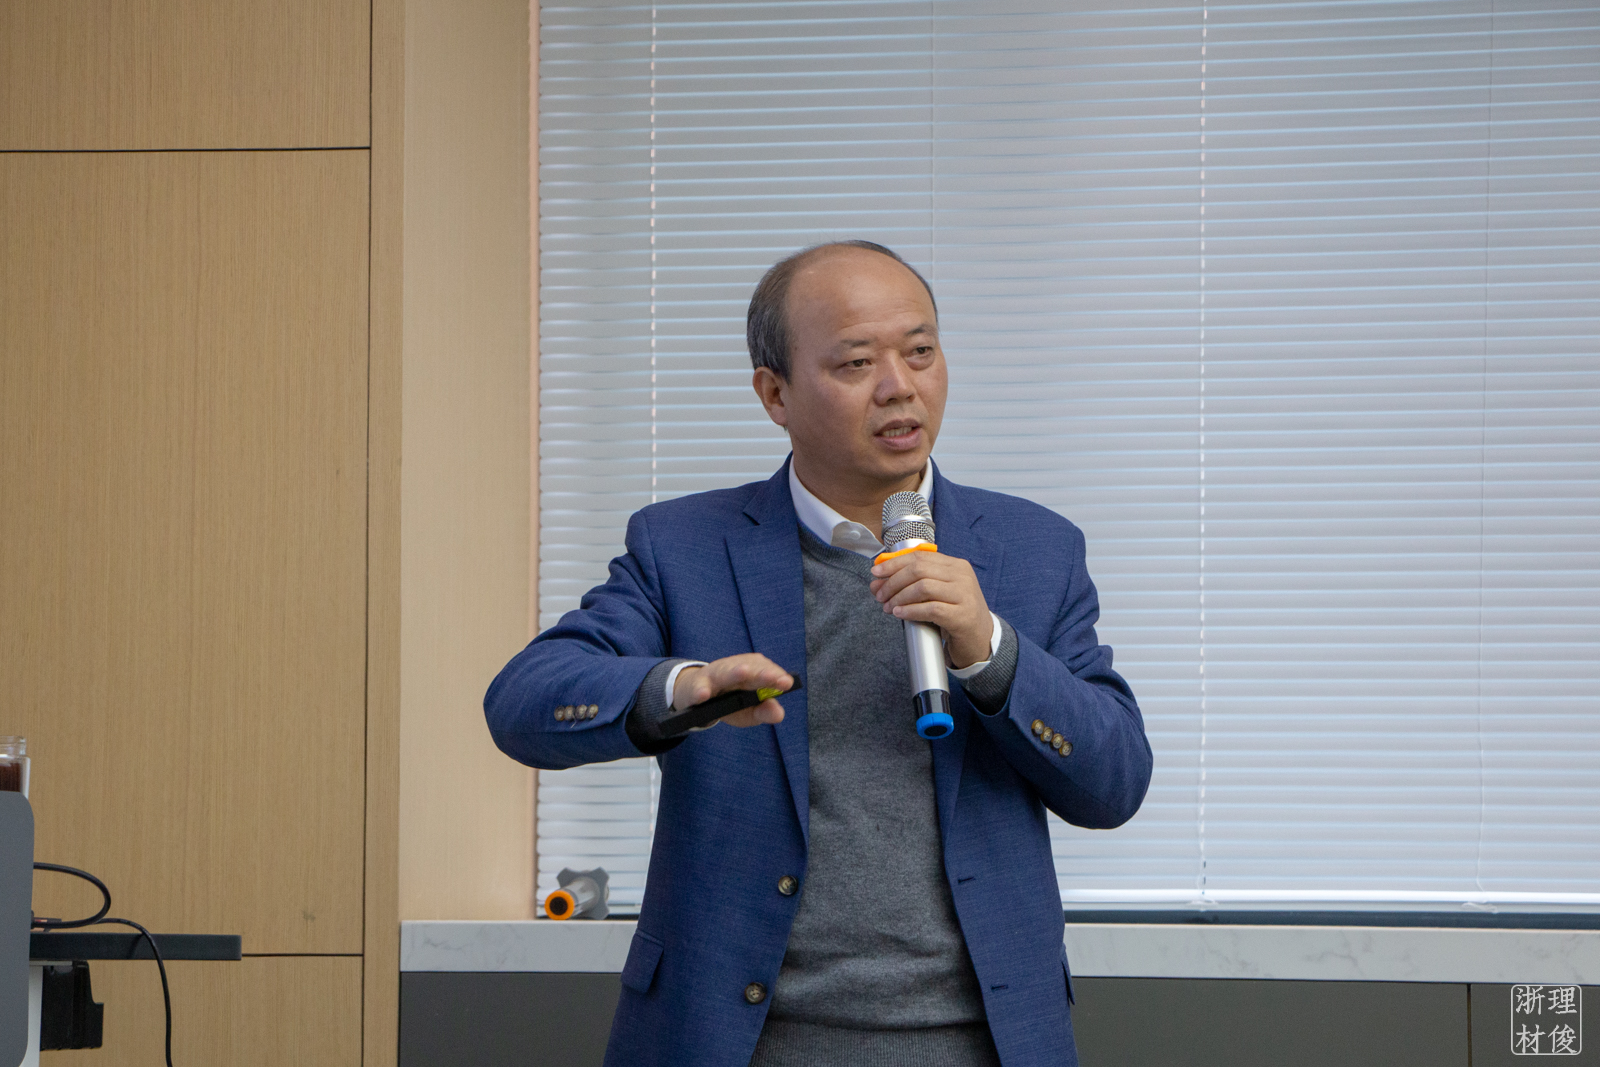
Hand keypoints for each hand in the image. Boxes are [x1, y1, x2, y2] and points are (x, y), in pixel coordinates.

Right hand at [672, 653, 791, 727]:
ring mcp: (714, 676)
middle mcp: (734, 669)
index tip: (787, 683)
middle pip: (750, 670)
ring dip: (733, 673)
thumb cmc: (729, 701)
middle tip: (774, 678)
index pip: (766, 671)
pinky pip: (698, 689)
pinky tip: (703, 695)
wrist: (696, 696)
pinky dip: (700, 691)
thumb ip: (764, 712)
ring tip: (744, 673)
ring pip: (724, 673)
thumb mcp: (748, 711)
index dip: (776, 677)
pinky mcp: (696, 686)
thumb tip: (778, 713)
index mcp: (752, 673)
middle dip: (762, 674)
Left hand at [870, 550, 992, 668]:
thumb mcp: (938, 592)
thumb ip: (914, 583)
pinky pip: (931, 609)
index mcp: (956, 565)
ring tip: (888, 607)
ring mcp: (965, 595)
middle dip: (893, 581)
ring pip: (923, 587)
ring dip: (899, 597)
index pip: (920, 557)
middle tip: (880, 594)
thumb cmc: (955, 613)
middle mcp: (962, 576)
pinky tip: (900, 614)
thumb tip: (879, 581)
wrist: (981, 639)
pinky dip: (911, 611)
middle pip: (919, 570)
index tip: (876, 573)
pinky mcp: (963, 616)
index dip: (894, 563)